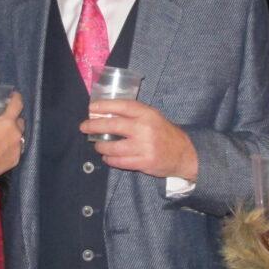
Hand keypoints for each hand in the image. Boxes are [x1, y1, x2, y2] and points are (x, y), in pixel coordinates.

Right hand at [0, 91, 24, 185]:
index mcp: (7, 122)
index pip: (17, 105)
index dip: (17, 98)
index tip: (15, 95)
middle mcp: (16, 134)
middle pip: (20, 122)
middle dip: (14, 119)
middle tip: (5, 120)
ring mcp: (17, 148)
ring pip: (19, 137)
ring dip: (13, 134)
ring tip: (3, 136)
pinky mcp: (15, 160)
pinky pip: (16, 150)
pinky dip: (11, 147)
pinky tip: (2, 149)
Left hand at [80, 98, 197, 180]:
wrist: (184, 153)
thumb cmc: (164, 132)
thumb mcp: (153, 117)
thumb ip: (134, 114)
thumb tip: (105, 113)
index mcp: (147, 114)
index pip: (122, 106)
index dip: (104, 106)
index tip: (91, 108)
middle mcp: (145, 129)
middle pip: (113, 126)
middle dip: (94, 126)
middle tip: (84, 127)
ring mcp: (144, 147)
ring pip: (113, 147)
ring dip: (101, 146)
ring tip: (97, 145)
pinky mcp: (144, 162)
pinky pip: (120, 162)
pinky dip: (110, 159)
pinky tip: (107, 156)